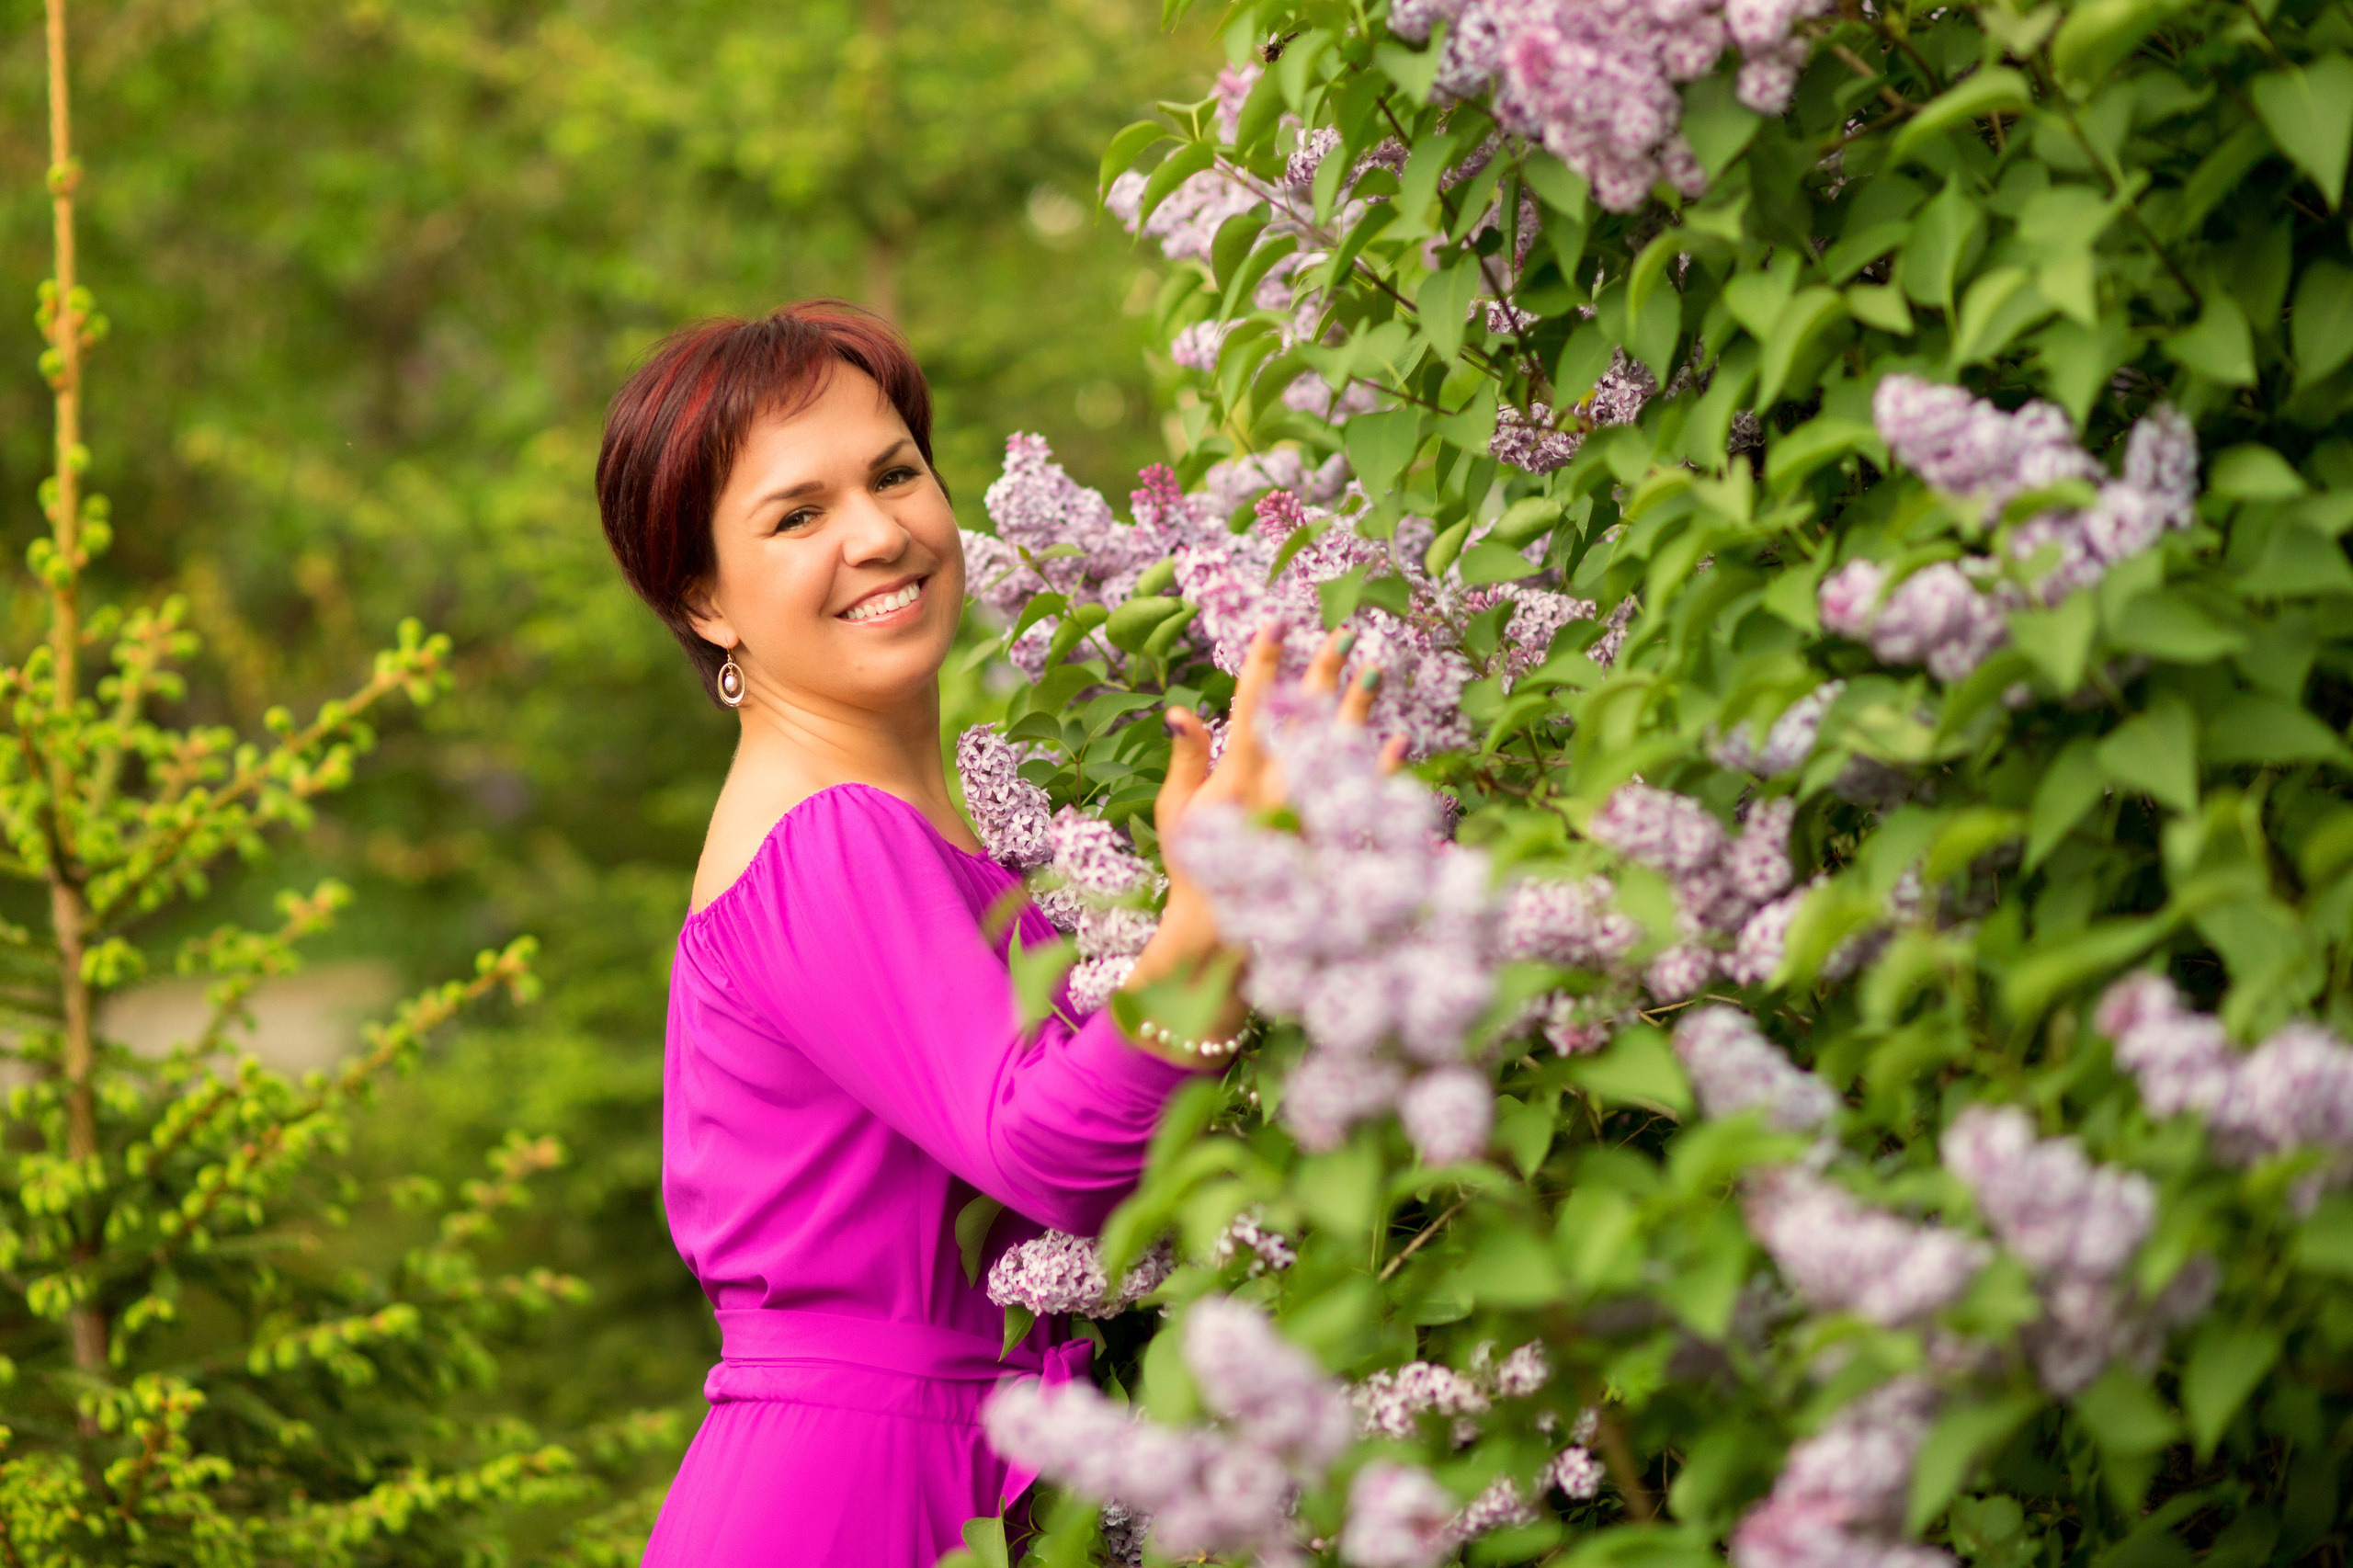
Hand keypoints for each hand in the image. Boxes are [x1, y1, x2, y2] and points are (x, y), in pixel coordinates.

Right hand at [1120, 623, 1386, 1029]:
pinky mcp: (1332, 842)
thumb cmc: (1196, 873)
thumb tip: (1179, 709)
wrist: (1224, 937)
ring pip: (1339, 751)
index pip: (1250, 707)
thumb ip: (1186, 760)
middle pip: (1303, 720)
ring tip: (1376, 667)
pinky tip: (1402, 738)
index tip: (1277, 622)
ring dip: (1358, 708)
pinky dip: (1386, 770)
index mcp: (1234, 778)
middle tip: (1342, 632)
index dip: (1264, 662)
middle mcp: (1275, 791)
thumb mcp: (1177, 815)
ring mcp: (1308, 816)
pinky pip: (1366, 801)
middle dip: (1321, 672)